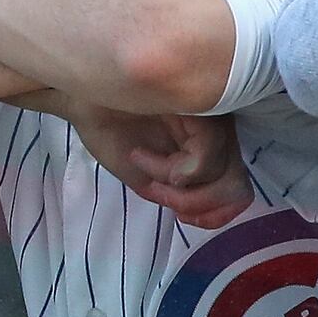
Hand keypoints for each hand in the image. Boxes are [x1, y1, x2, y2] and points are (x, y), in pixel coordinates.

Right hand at [74, 107, 250, 228]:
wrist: (79, 99)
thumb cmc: (110, 127)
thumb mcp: (147, 176)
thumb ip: (176, 196)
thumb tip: (196, 213)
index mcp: (208, 146)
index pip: (238, 190)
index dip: (218, 214)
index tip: (184, 217)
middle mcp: (218, 132)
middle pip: (238, 189)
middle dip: (197, 205)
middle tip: (162, 195)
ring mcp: (213, 119)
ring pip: (225, 178)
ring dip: (178, 189)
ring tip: (144, 166)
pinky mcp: (202, 111)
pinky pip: (202, 162)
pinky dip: (168, 170)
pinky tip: (139, 154)